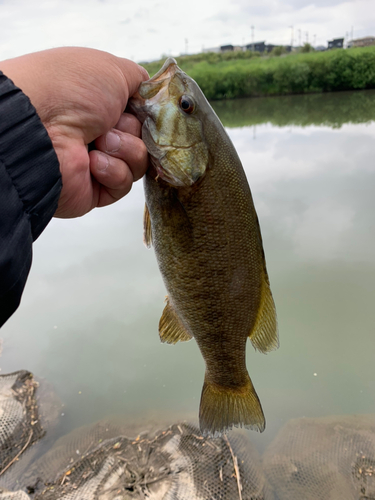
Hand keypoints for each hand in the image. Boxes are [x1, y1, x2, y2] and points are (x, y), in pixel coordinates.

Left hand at [0, 47, 148, 217]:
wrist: (40, 127)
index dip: (147, 114)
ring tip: (100, 142)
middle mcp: (99, 132)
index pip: (141, 114)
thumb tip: (150, 94)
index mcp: (101, 104)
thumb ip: (139, 80)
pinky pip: (125, 183)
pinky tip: (92, 162)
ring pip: (139, 161)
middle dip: (134, 130)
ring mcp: (98, 161)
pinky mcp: (97, 190)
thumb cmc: (71, 89)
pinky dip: (114, 170)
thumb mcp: (113, 69)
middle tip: (112, 124)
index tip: (146, 110)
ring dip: (125, 149)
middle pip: (144, 138)